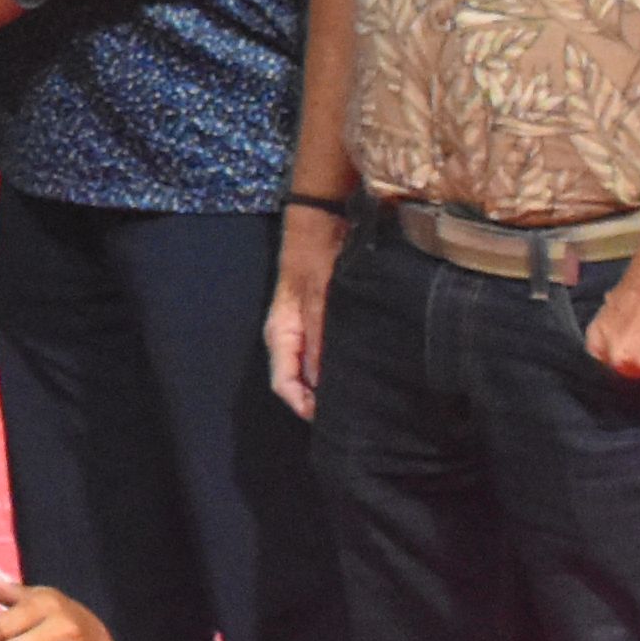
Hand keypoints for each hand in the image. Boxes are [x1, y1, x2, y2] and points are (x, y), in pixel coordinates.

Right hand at [267, 205, 346, 419]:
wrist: (320, 221)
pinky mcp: (319, 322)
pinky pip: (323, 355)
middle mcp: (289, 337)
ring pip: (311, 370)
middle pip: (296, 382)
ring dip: (329, 385)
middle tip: (351, 414)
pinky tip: (359, 370)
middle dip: (317, 401)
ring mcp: (303, 330)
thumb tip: (323, 380)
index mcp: (281, 334)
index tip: (330, 419)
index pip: (283, 383)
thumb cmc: (316, 257)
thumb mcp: (320, 297)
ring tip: (358, 396)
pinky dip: (337, 368)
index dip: (303, 406)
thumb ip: (321, 337)